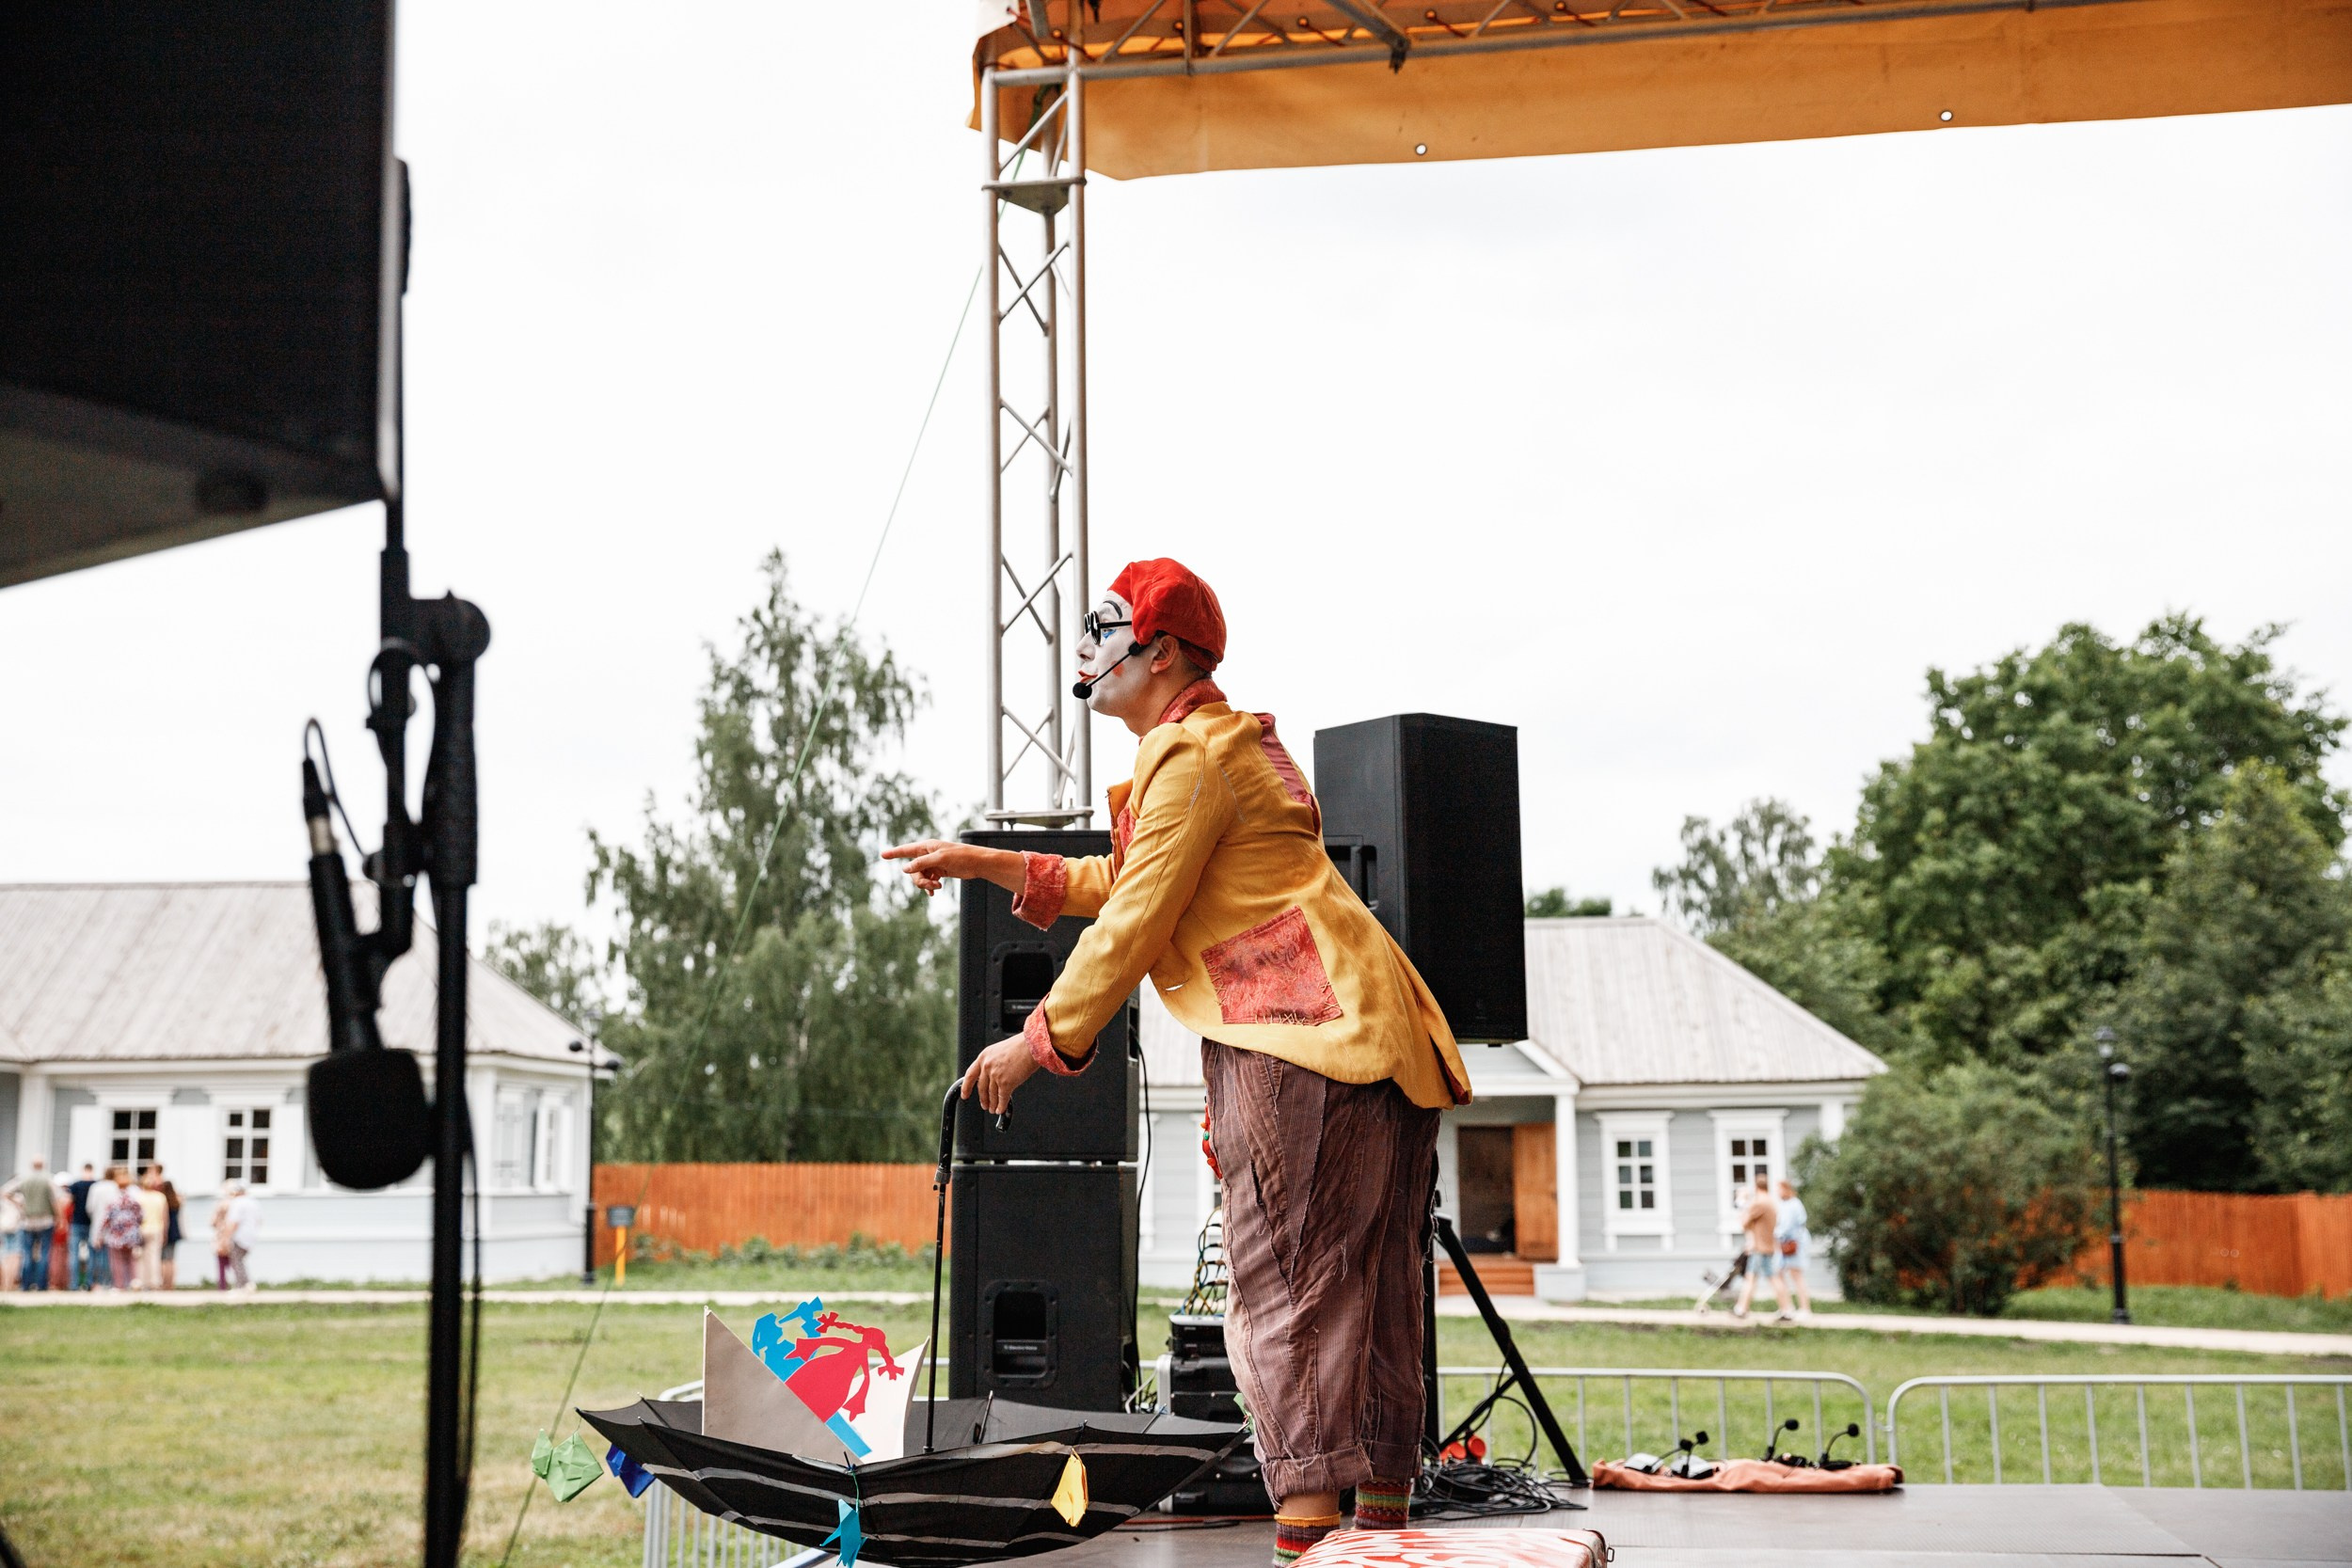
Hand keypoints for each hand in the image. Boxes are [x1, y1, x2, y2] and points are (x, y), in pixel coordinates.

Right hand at [881, 839, 1021, 895]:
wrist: (978, 863)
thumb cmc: (961, 856)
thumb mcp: (940, 859)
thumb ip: (922, 863)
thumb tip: (905, 869)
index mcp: (927, 846)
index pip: (906, 850)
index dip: (894, 853)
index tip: (882, 855)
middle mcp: (928, 854)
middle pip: (913, 869)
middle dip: (919, 879)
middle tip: (930, 885)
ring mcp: (933, 863)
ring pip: (920, 876)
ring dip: (926, 883)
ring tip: (936, 887)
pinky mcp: (939, 871)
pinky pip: (928, 880)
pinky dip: (929, 886)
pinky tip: (934, 891)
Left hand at [961, 1036, 1040, 1116]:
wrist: (1031, 1046)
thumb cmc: (1021, 1046)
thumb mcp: (1000, 1051)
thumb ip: (994, 1063)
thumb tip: (994, 1077)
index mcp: (984, 1056)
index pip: (970, 1075)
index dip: (966, 1087)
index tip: (965, 1095)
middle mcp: (987, 1066)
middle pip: (981, 1088)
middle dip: (983, 1099)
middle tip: (985, 1105)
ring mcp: (995, 1075)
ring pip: (991, 1094)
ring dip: (992, 1104)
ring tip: (993, 1109)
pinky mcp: (1006, 1083)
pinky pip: (1002, 1098)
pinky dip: (1001, 1106)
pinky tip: (1000, 1109)